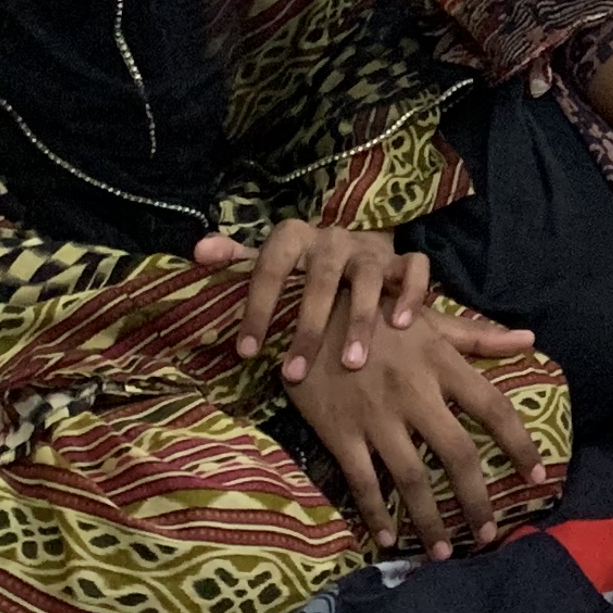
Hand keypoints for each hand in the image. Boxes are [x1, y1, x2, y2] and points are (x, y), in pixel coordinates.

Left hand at [195, 220, 432, 382]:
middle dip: (307, 329)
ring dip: (358, 321)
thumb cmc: (302, 264)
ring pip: (367, 278)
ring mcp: (370, 249)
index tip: (247, 351)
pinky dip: (409, 294)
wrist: (356, 242)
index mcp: (294, 237)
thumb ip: (236, 256)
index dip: (257, 308)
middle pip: (319, 279)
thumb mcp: (269, 257)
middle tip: (294, 374)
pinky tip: (400, 326)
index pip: (270, 267)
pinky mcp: (400, 259)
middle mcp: (333, 240)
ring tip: (350, 363)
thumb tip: (198, 250)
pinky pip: (414, 269)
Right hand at [291, 304, 554, 559]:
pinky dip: (376, 512)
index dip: (520, 445)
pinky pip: (363, 480)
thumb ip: (478, 337)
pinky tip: (387, 538)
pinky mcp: (340, 431)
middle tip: (489, 534)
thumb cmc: (376, 314)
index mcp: (442, 363)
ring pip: (412, 478)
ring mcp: (376, 416)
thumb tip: (529, 341)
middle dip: (476, 499)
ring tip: (444, 552)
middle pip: (457, 455)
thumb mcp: (429, 320)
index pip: (494, 408)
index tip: (539, 477)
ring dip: (430, 520)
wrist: (308, 309)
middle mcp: (415, 393)